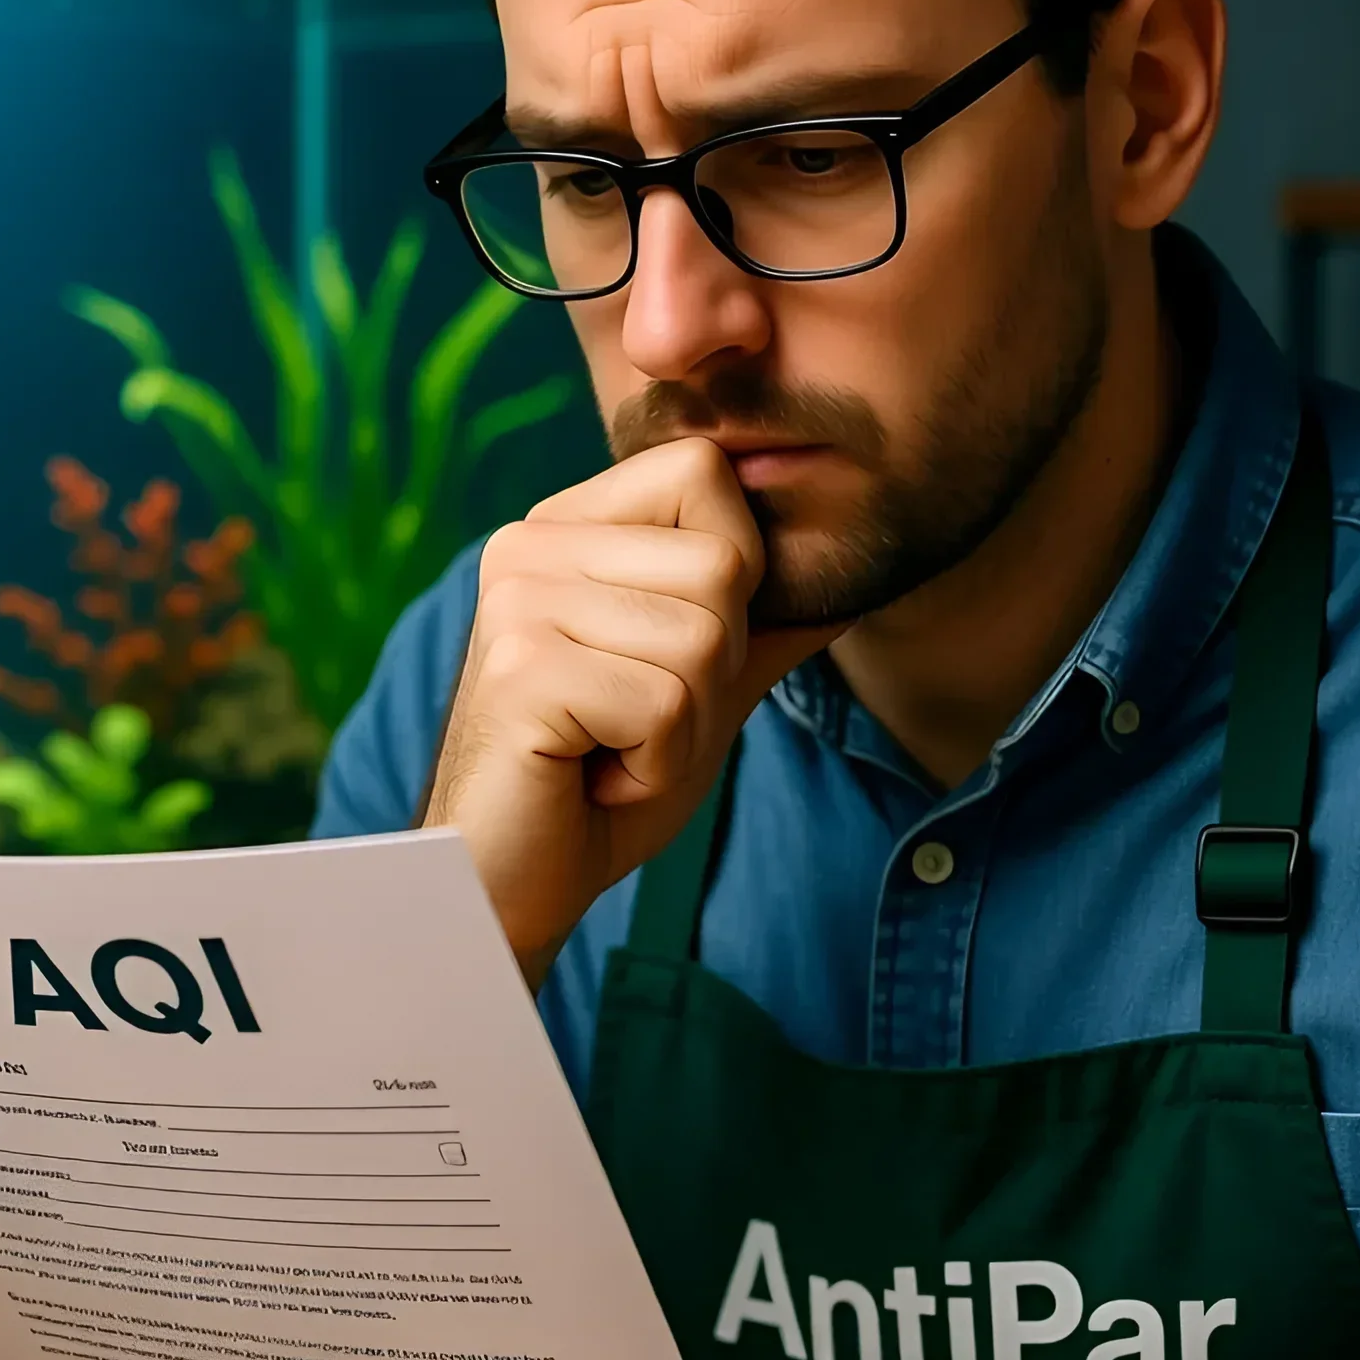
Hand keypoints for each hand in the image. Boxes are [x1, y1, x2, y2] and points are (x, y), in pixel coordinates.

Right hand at [423, 438, 841, 982]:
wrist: (509, 886)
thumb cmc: (597, 788)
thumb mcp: (698, 693)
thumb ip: (761, 629)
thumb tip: (849, 581)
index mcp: (564, 529)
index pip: (704, 473)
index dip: (732, 579)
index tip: (663, 657)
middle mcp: (529, 544)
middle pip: (723, 565)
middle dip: (712, 673)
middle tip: (633, 724)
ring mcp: (518, 602)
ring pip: (705, 639)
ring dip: (684, 728)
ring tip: (611, 751)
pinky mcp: (521, 671)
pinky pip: (666, 703)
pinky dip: (653, 765)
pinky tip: (594, 778)